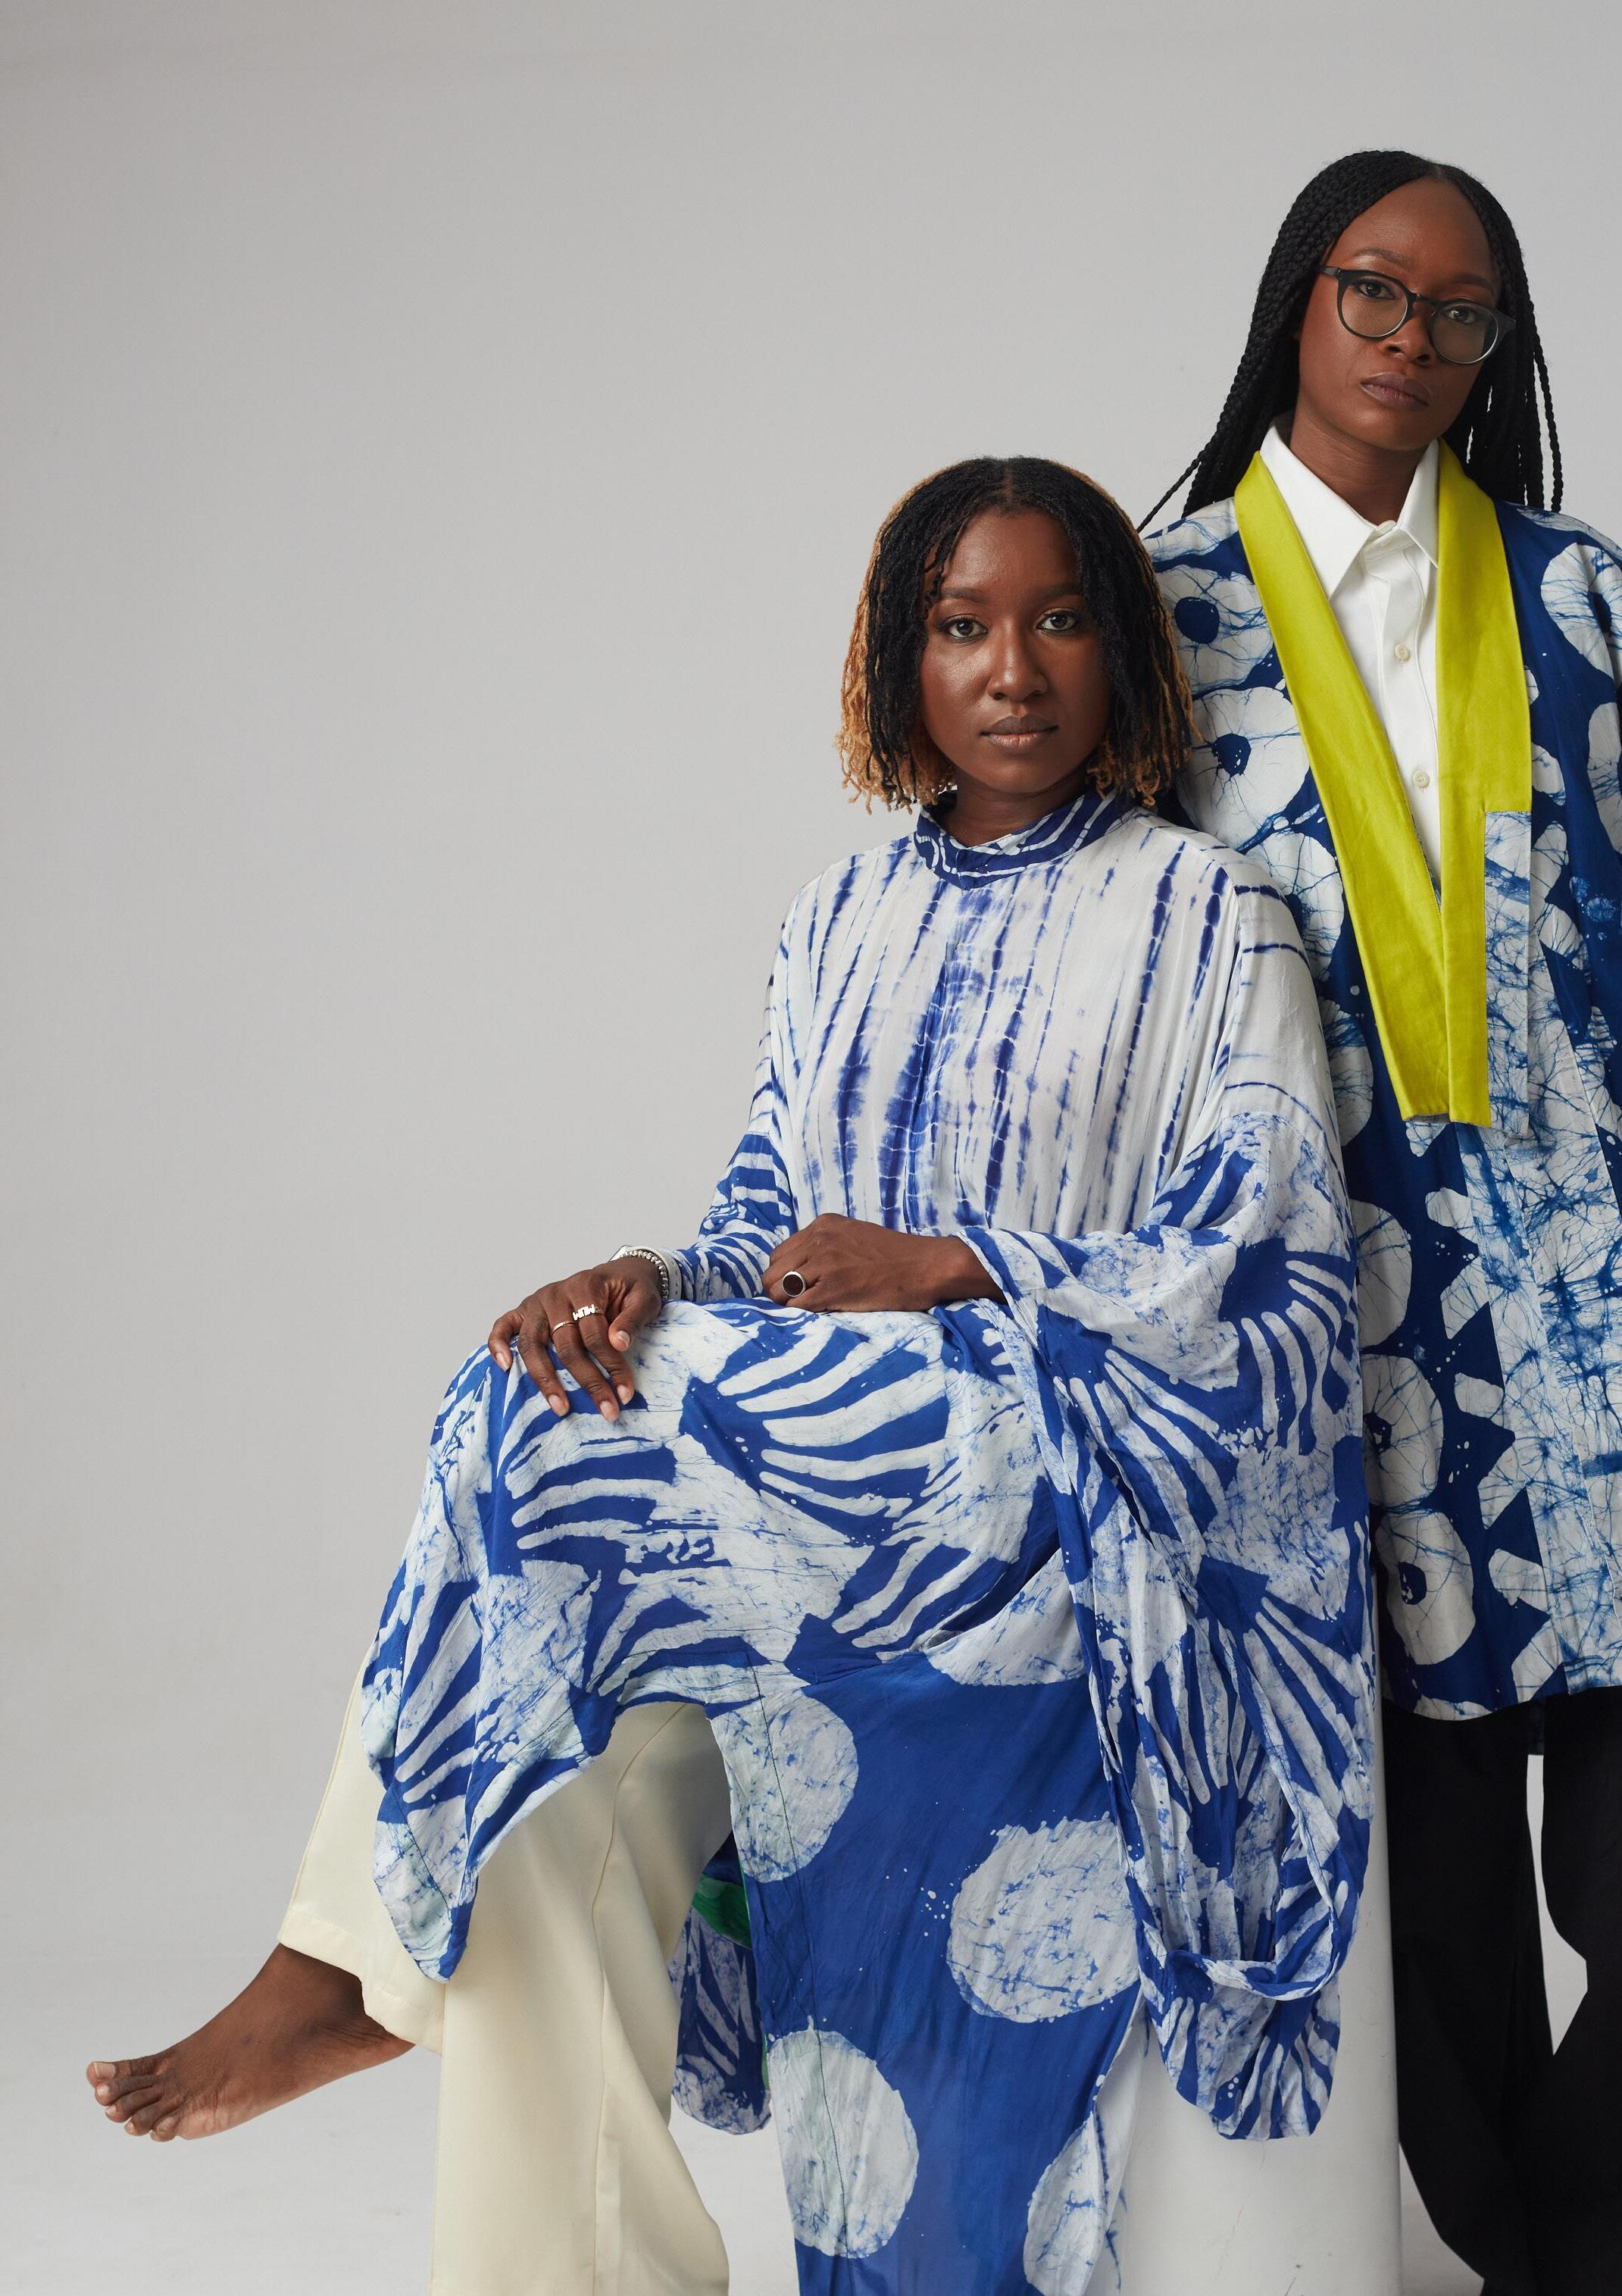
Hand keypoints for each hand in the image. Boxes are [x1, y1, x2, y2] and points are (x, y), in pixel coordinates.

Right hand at [488, 1259, 664, 1419]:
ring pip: (533, 1344)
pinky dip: (497, 1344)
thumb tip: (618, 1344)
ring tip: (561, 1408)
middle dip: (588, 1381)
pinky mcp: (524, 1309)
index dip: (611, 1365)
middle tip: (606, 1410)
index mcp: (585, 1286)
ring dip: (545, 1379)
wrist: (620, 1273)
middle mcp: (556, 1294)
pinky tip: (504, 1368)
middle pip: (565, 1345)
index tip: (625, 1392)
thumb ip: (632, 1319)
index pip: (594, 1334)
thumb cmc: (631, 1289)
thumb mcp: (645, 1298)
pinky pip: (504, 1325)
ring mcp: (537, 1302)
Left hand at [760, 1215, 1002, 1312]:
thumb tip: (800, 1269)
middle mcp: (818, 1239)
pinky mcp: (834, 1288)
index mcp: (822, 1225)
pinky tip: (817, 1316)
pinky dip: (800, 1315)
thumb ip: (826, 1245)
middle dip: (779, 1291)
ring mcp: (825, 1263)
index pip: (779, 1253)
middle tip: (798, 1303)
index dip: (784, 1274)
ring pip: (778, 1290)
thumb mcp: (854, 1235)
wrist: (927, 1265)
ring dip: (787, 1305)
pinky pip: (797, 1306)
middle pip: (772, 1272)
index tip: (797, 1287)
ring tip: (808, 1310)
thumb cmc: (896, 1256)